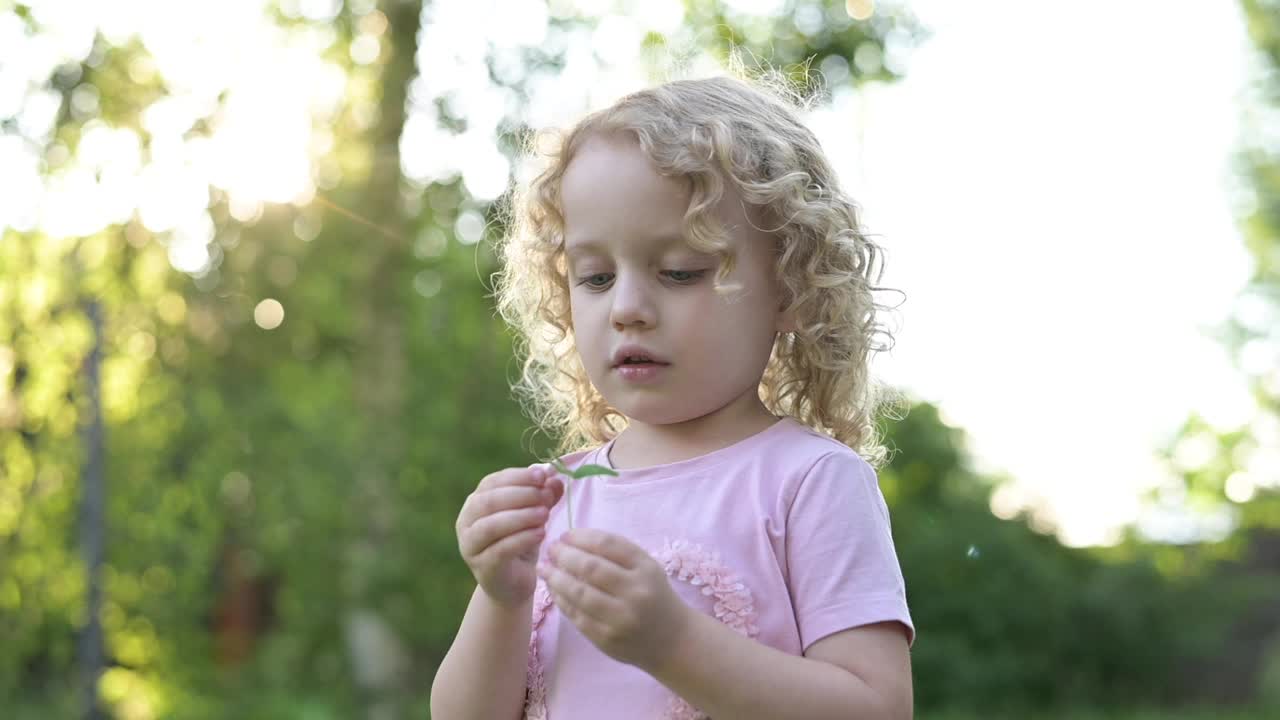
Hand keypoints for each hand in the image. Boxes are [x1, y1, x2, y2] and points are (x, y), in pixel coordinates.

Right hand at [456, 465, 563, 609]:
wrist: (513, 583)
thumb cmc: (520, 542)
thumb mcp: (533, 516)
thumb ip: (543, 497)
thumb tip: (554, 479)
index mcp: (475, 502)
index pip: (492, 482)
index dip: (517, 477)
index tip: (542, 476)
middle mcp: (466, 522)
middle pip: (489, 502)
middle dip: (520, 495)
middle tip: (545, 495)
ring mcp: (470, 546)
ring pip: (491, 526)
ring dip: (521, 516)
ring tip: (545, 514)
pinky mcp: (482, 567)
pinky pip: (500, 550)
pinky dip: (522, 539)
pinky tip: (541, 533)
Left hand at [537, 528, 689, 671]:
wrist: (672, 641)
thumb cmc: (653, 596)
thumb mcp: (646, 568)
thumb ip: (616, 553)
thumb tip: (572, 540)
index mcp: (646, 569)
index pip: (607, 545)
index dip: (581, 537)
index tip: (565, 535)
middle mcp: (635, 592)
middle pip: (590, 568)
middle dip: (564, 555)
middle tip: (551, 549)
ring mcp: (620, 618)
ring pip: (579, 593)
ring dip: (556, 578)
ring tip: (544, 568)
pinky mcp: (606, 639)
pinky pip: (576, 615)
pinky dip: (561, 600)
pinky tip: (553, 590)